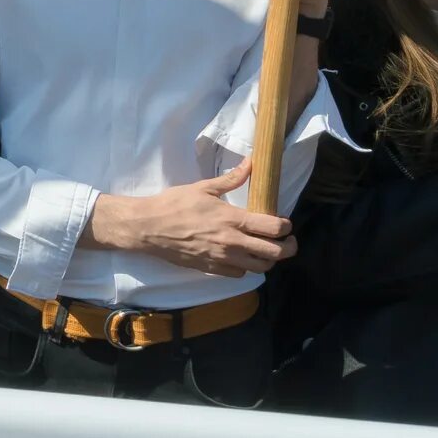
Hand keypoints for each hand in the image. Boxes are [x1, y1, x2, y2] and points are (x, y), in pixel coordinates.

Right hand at [94, 160, 296, 277]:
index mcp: (233, 219)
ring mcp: (223, 259)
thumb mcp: (203, 187)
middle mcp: (233, 242)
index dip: (286, 226)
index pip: (273, 228)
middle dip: (288, 247)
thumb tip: (250, 163)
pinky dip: (247, 267)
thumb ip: (231, 179)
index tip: (285, 223)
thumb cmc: (175, 204)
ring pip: (261, 267)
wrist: (149, 227)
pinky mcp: (212, 269)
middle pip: (275, 253)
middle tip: (287, 240)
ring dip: (269, 259)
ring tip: (267, 249)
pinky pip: (240, 274)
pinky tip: (242, 256)